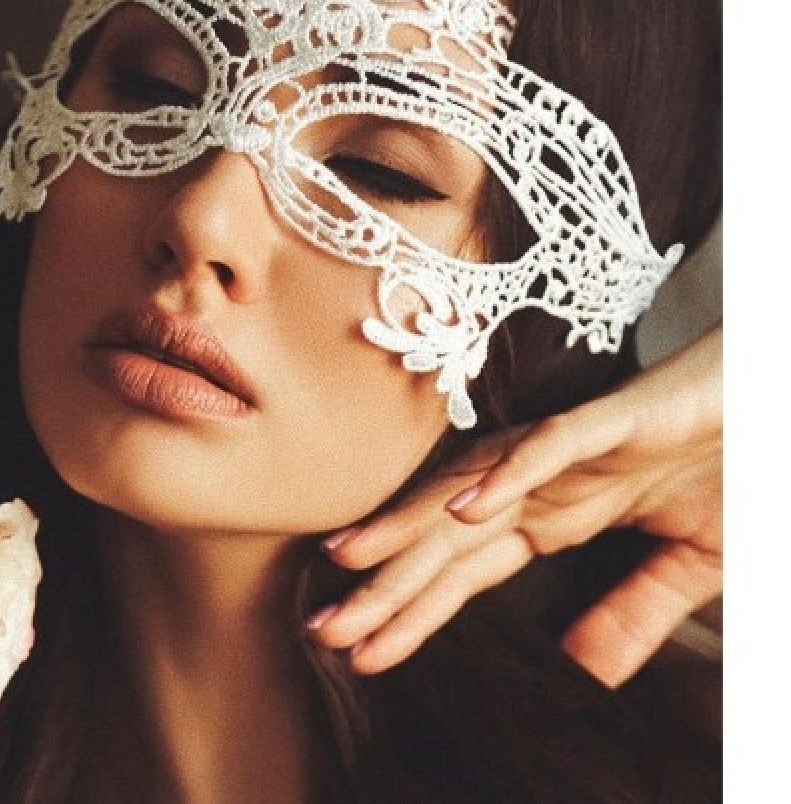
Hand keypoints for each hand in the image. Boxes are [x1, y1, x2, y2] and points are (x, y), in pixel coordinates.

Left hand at [306, 327, 720, 686]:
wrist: (762, 401)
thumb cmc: (720, 468)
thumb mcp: (680, 565)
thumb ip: (629, 610)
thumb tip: (580, 668)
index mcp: (552, 519)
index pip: (465, 574)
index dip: (413, 612)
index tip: (360, 651)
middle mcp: (542, 488)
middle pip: (448, 541)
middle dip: (386, 584)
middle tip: (323, 627)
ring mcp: (569, 455)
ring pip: (474, 489)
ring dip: (414, 523)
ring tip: (353, 558)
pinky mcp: (610, 422)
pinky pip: (549, 449)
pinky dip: (508, 476)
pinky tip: (465, 508)